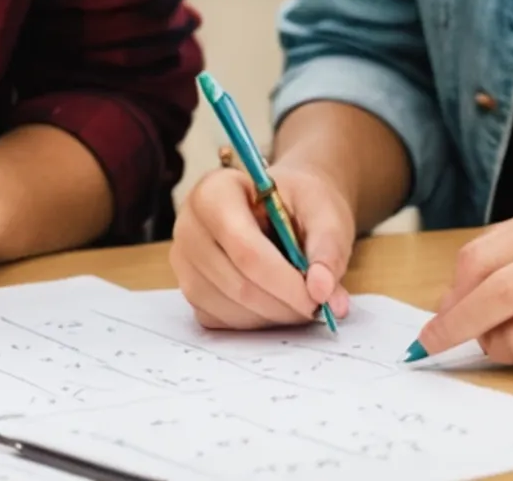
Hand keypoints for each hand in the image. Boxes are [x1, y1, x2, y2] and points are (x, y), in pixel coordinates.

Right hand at [172, 160, 354, 329]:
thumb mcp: (324, 213)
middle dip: (283, 304)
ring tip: (300, 300)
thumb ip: (328, 248)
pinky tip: (276, 302)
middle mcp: (189, 226)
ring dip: (273, 315)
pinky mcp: (190, 290)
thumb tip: (322, 291)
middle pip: (236, 284)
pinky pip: (222, 320)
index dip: (285, 281)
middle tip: (317, 306)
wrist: (281, 206)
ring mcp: (184, 261)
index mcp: (215, 192)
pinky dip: (257, 321)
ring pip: (229, 307)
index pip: (245, 249)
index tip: (319, 299)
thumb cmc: (299, 204)